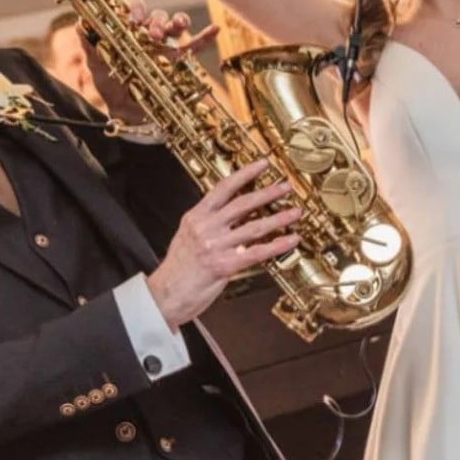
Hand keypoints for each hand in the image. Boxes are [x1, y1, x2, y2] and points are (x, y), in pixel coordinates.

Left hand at [87, 0, 220, 119]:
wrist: (126, 112)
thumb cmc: (110, 85)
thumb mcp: (96, 67)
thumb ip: (90, 47)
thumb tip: (80, 25)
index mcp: (127, 28)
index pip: (131, 6)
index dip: (134, 6)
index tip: (133, 17)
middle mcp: (146, 33)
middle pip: (155, 15)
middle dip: (154, 20)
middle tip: (151, 34)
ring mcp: (164, 45)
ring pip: (174, 25)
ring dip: (177, 22)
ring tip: (175, 28)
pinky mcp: (177, 61)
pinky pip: (193, 47)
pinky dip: (204, 37)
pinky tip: (214, 29)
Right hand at [147, 160, 302, 327]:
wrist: (165, 294)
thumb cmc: (177, 269)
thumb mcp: (188, 236)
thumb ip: (209, 223)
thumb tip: (236, 214)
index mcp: (196, 217)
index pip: (223, 188)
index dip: (244, 174)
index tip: (262, 164)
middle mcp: (205, 228)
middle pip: (242, 204)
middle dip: (267, 193)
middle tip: (285, 186)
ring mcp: (215, 246)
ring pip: (254, 227)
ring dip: (278, 218)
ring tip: (295, 212)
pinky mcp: (224, 265)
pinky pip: (256, 252)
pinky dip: (277, 245)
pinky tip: (290, 240)